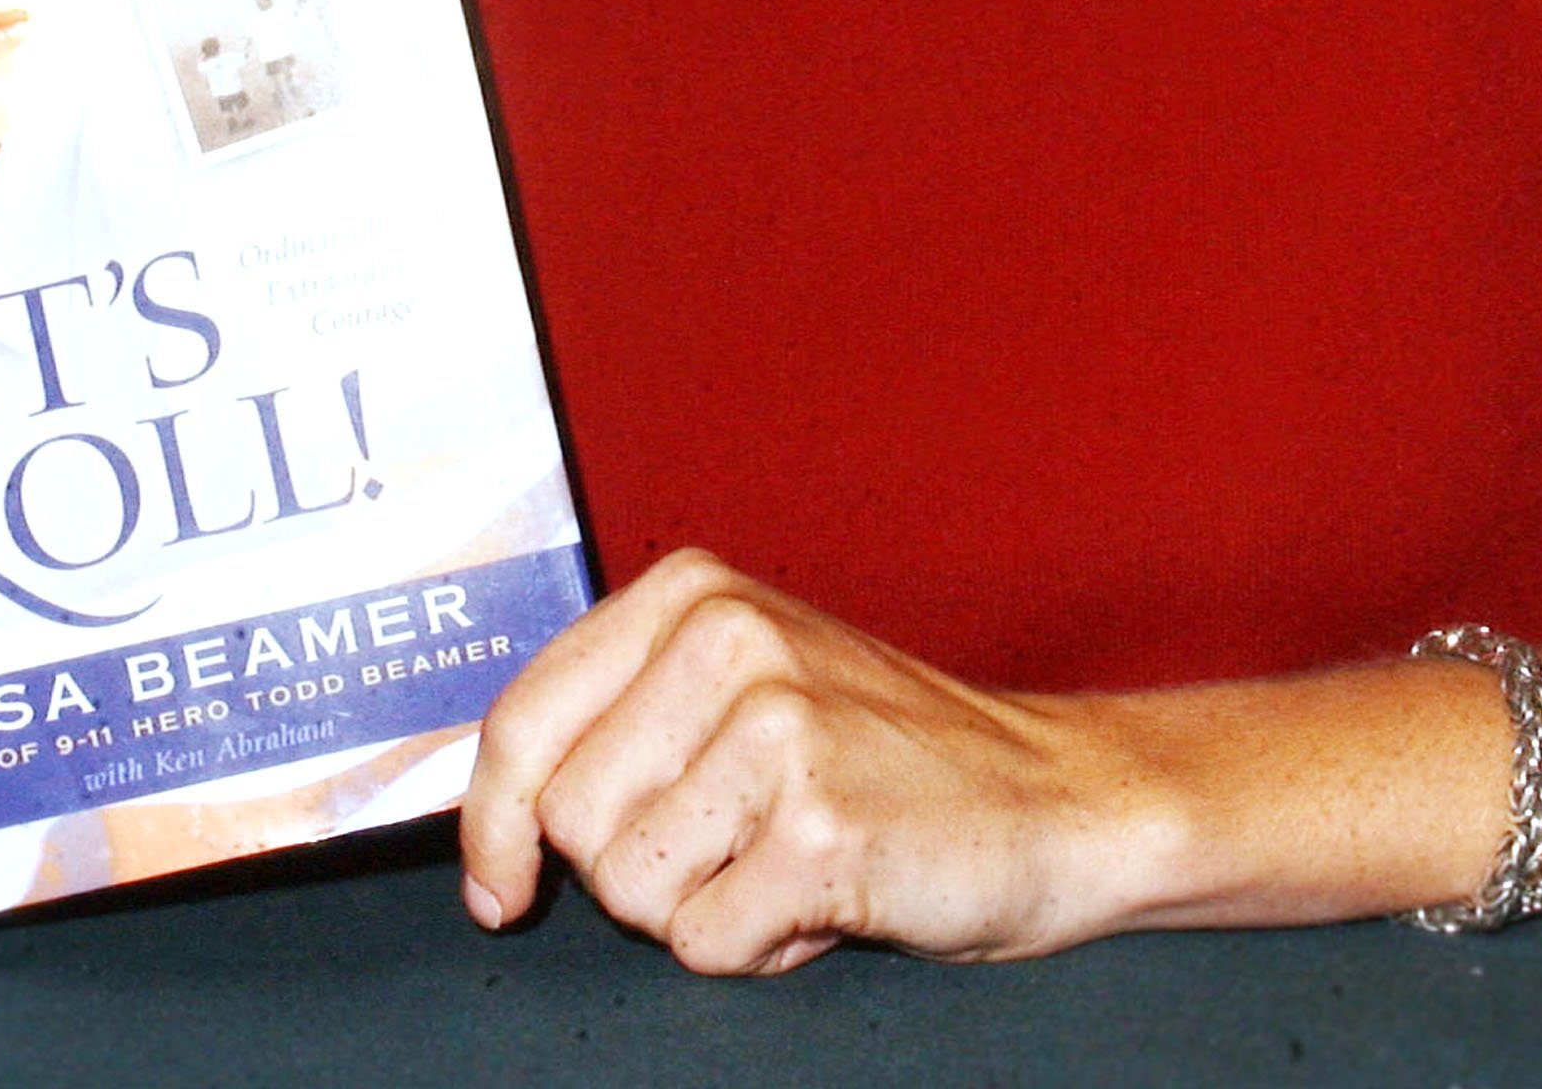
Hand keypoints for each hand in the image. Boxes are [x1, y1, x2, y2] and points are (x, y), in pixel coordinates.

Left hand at [458, 549, 1143, 974]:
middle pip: (567, 820)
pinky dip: (758, 949)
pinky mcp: (816, 827)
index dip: (491, 823)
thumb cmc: (886, 755)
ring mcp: (774, 728)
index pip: (523, 717)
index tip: (499, 884)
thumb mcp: (744, 683)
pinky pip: (705, 944)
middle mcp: (725, 638)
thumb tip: (493, 822)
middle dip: (636, 865)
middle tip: (736, 839)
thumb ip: (626, 717)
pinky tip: (825, 893)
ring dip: (700, 908)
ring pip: (628, 891)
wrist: (1050, 798)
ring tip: (786, 857)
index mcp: (692, 591)